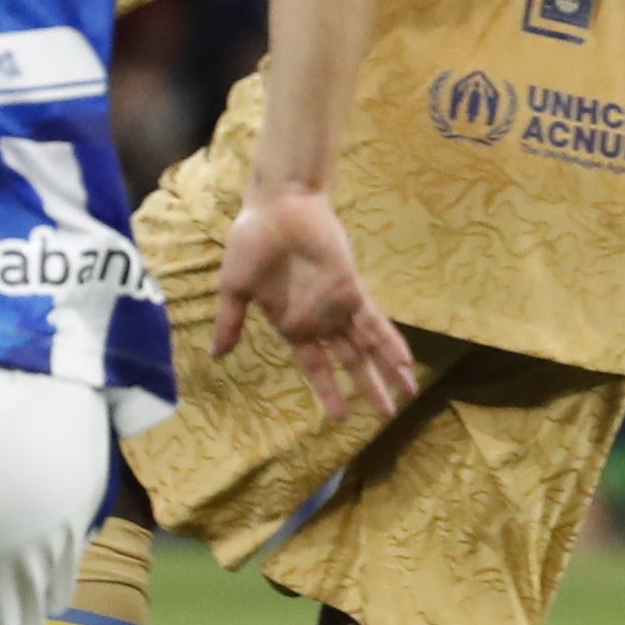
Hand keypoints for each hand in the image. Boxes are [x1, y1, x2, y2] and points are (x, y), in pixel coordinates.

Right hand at [217, 185, 416, 420]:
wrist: (277, 206)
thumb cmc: (252, 243)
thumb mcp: (234, 288)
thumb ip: (230, 322)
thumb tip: (216, 354)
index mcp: (293, 325)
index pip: (316, 366)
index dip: (328, 391)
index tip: (339, 418)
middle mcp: (321, 320)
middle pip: (350, 362)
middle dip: (368, 388)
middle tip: (388, 415)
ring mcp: (339, 305)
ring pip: (368, 346)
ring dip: (387, 369)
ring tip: (408, 393)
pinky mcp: (352, 288)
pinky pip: (374, 321)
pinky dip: (388, 341)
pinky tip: (402, 361)